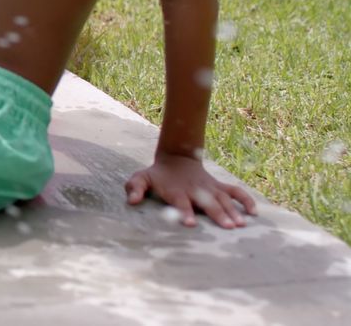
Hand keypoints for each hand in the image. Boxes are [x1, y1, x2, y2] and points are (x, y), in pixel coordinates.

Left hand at [125, 151, 257, 228]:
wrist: (176, 158)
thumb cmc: (157, 175)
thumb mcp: (141, 178)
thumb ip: (135, 188)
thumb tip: (131, 201)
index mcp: (176, 190)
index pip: (181, 202)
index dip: (185, 212)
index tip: (190, 223)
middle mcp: (196, 190)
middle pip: (208, 203)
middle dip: (217, 214)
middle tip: (228, 227)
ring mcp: (210, 188)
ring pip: (223, 199)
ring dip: (233, 211)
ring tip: (241, 224)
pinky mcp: (219, 187)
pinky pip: (235, 191)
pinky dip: (246, 200)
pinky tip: (254, 212)